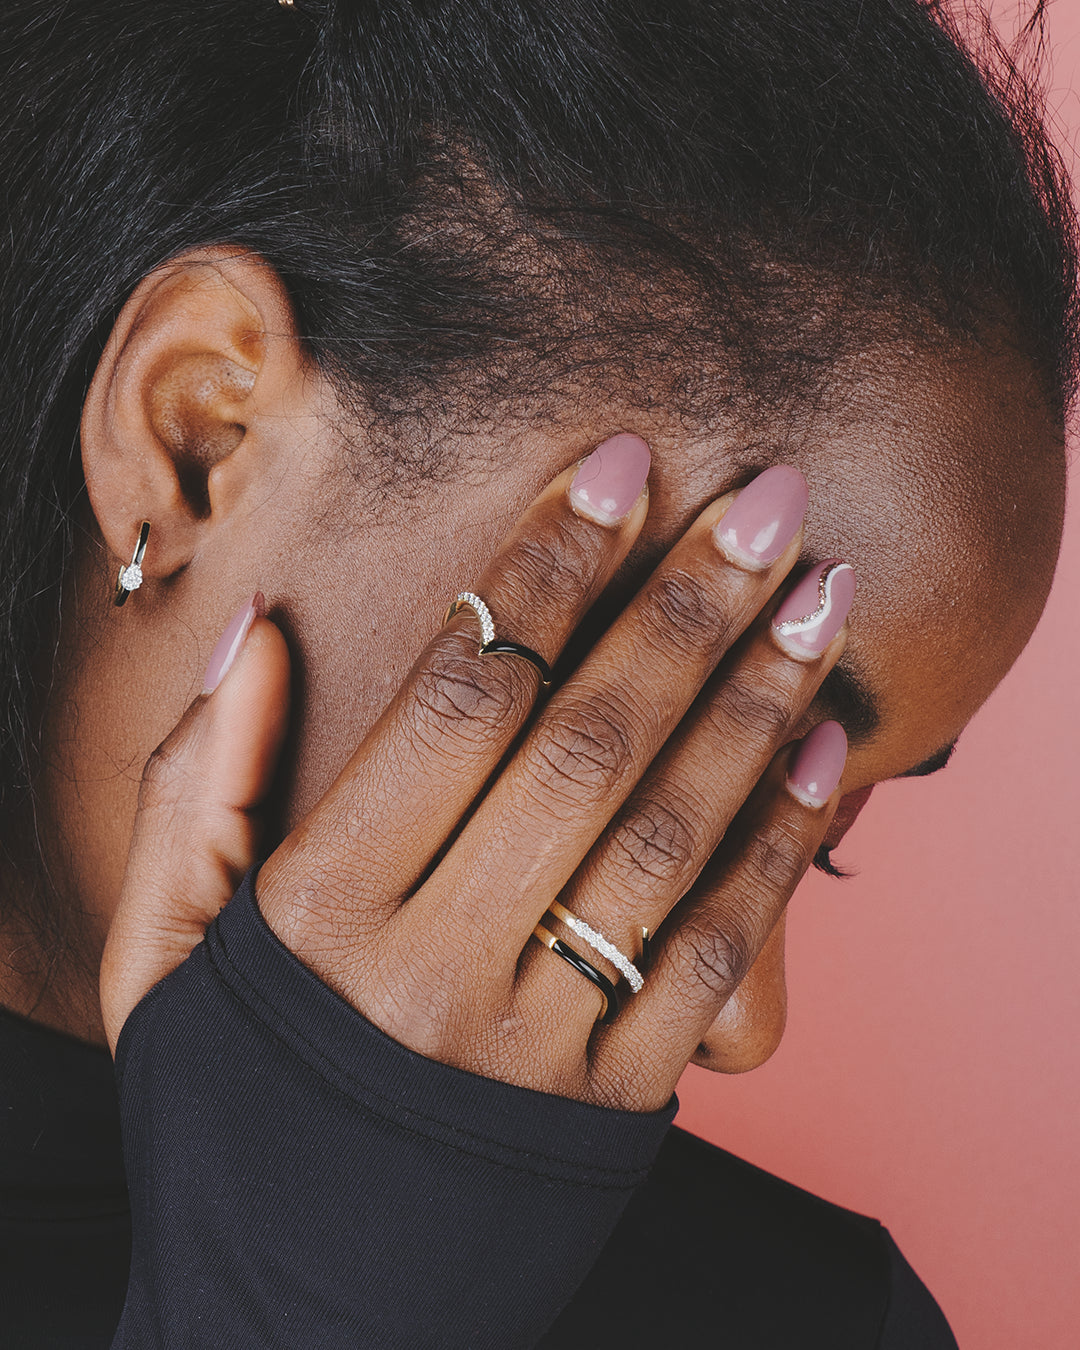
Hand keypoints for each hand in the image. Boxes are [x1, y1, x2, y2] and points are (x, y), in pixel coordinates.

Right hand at [101, 440, 851, 1112]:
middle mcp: (437, 967)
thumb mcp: (159, 956)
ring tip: (821, 594)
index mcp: (321, 912)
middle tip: (768, 498)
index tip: (618, 467)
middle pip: (583, 746)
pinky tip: (825, 751)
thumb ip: (197, 790)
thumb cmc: (231, 1107)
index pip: (458, 697)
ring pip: (665, 838)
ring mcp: (537, 1043)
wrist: (298, 1312)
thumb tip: (254, 632)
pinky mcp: (612, 1106)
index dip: (547, 569)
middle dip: (683, 606)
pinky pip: (713, 960)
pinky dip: (778, 848)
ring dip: (755, 702)